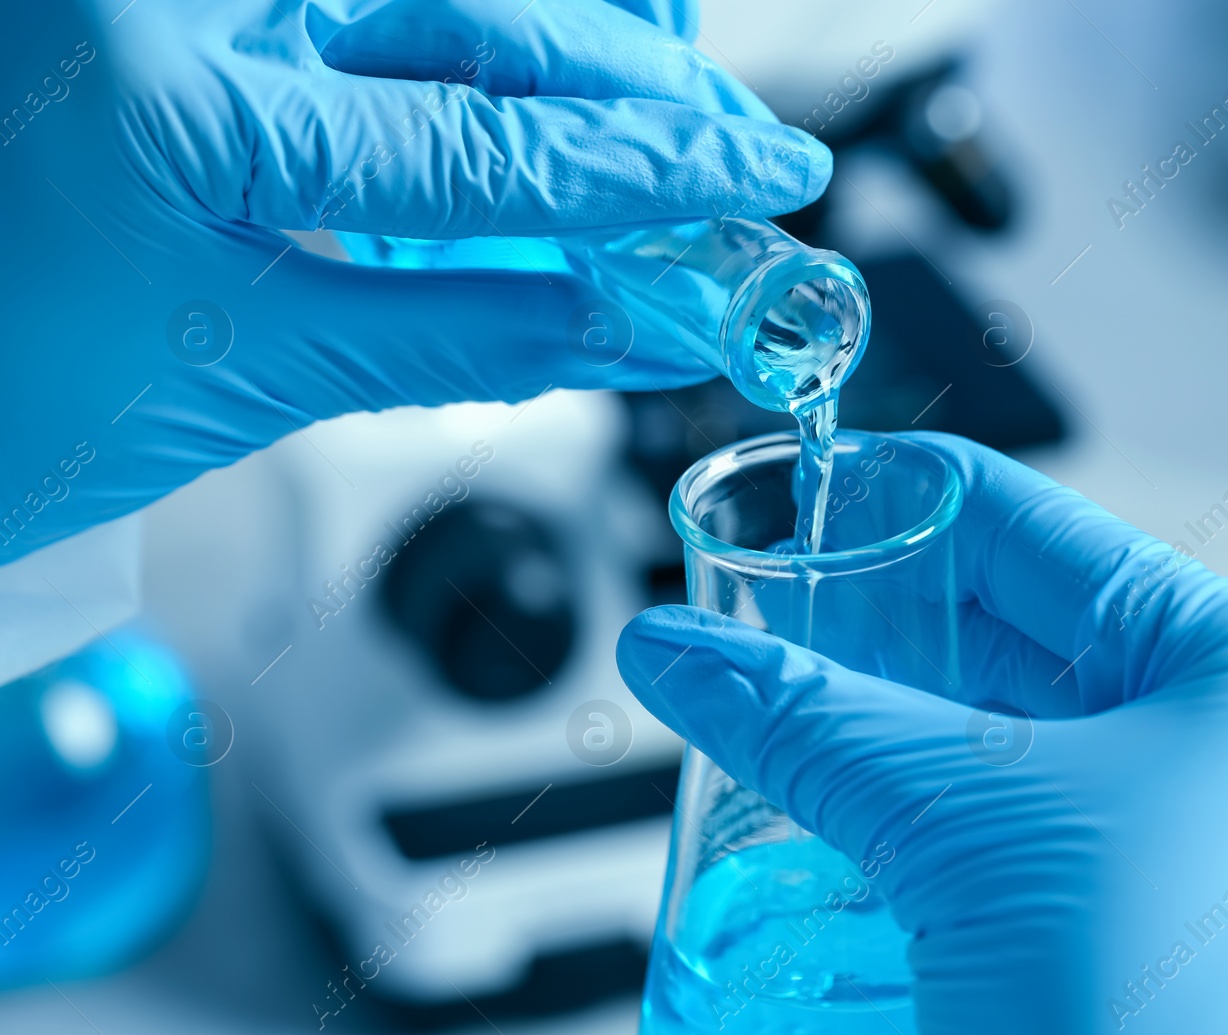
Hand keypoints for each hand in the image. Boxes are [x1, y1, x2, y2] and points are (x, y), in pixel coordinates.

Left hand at [0, 0, 828, 561]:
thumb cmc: (0, 406)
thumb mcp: (251, 377)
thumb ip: (468, 335)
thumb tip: (643, 326)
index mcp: (169, 101)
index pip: (478, 141)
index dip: (644, 171)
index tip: (757, 181)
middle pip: (468, 13)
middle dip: (628, 83)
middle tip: (737, 138)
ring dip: (562, 46)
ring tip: (667, 104)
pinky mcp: (169, 10)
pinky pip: (357, 20)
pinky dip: (465, 51)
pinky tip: (545, 80)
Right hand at [617, 433, 1227, 1034]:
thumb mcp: (957, 825)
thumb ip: (805, 715)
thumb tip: (679, 647)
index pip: (1048, 535)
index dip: (910, 500)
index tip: (815, 480)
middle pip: (1033, 639)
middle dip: (889, 628)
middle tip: (770, 606)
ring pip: (1030, 742)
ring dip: (906, 726)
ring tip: (793, 696)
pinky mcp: (1187, 934)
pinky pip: (1043, 832)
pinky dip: (946, 812)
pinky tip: (859, 805)